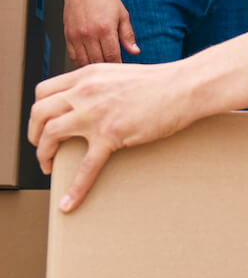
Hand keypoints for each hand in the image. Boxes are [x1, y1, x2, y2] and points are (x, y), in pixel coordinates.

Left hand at [29, 62, 189, 211]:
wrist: (183, 87)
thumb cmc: (158, 83)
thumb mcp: (117, 74)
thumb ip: (96, 85)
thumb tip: (86, 102)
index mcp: (86, 75)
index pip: (43, 91)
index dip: (37, 110)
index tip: (42, 123)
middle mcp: (85, 91)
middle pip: (39, 112)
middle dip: (33, 133)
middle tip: (40, 146)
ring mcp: (96, 113)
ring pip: (50, 135)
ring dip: (43, 154)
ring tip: (48, 166)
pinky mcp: (112, 134)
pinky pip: (86, 166)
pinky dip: (74, 188)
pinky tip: (69, 202)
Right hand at [63, 0, 139, 65]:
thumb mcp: (122, 14)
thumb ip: (127, 34)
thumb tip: (135, 51)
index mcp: (105, 29)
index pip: (112, 56)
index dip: (118, 65)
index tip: (122, 69)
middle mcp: (89, 34)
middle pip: (98, 61)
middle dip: (107, 68)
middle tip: (113, 72)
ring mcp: (77, 36)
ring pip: (85, 62)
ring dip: (94, 68)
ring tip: (102, 70)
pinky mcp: (68, 37)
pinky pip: (73, 57)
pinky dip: (81, 63)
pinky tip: (89, 63)